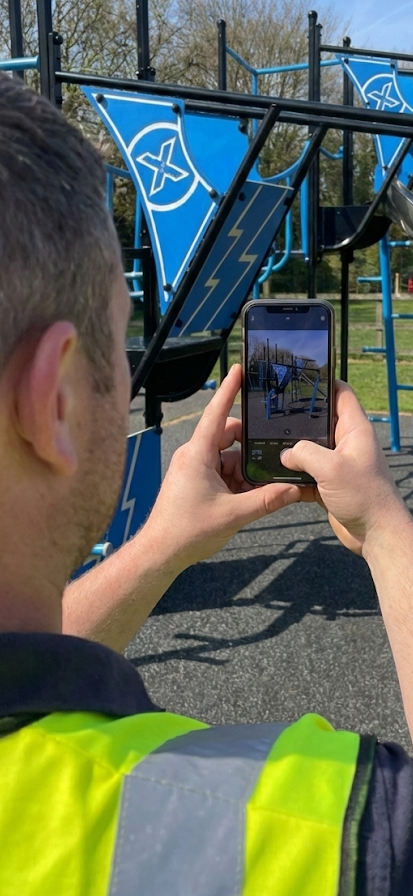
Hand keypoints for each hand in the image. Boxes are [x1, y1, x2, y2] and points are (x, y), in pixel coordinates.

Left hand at [142, 364, 300, 570]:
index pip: (216, 413)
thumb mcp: (233, 515)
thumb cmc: (187, 531)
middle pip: (229, 437)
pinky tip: (256, 494)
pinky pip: (224, 473)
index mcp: (198, 454)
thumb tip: (294, 490)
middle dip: (252, 445)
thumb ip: (266, 501)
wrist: (161, 552)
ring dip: (248, 469)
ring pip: (230, 458)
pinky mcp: (198, 482)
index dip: (229, 390)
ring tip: (269, 482)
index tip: (239, 369)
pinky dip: (240, 481)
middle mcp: (195, 456)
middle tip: (276, 448)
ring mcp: (196, 469)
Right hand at [280, 380, 407, 556]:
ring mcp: (339, 464)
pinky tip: (277, 477)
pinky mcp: (330, 484)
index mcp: (355, 430)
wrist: (375, 534)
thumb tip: (285, 454)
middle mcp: (347, 444)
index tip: (301, 378)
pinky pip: (307, 474)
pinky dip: (294, 476)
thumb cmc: (364, 497)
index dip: (324, 382)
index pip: (341, 394)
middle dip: (299, 419)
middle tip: (274, 413)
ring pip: (310, 450)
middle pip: (320, 422)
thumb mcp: (330, 468)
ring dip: (293, 452)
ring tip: (270, 445)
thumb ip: (304, 453)